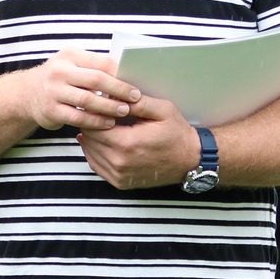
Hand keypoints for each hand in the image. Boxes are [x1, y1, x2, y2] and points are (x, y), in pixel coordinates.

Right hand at [16, 48, 141, 132]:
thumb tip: (128, 76)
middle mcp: (59, 71)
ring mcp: (53, 91)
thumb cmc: (60, 78)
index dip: (121, 75)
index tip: (136, 85)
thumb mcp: (72, 64)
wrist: (27, 94)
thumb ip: (94, 68)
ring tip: (124, 112)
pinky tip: (108, 123)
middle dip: (118, 90)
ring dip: (109, 107)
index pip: (101, 63)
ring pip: (87, 101)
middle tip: (134, 99)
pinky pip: (78, 118)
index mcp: (70, 56)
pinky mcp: (51, 110)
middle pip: (96, 80)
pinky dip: (96, 122)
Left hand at [76, 95, 201, 191]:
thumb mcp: (162, 110)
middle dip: (92, 125)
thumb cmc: (177, 134)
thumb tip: (113, 95)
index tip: (100, 106)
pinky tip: (104, 142)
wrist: (190, 160)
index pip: (93, 126)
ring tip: (104, 126)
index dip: (94, 114)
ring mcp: (119, 175)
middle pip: (89, 140)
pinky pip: (97, 165)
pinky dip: (96, 153)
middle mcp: (120, 163)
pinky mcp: (120, 183)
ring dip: (93, 139)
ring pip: (90, 153)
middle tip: (100, 114)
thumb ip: (137, 102)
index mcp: (127, 144)